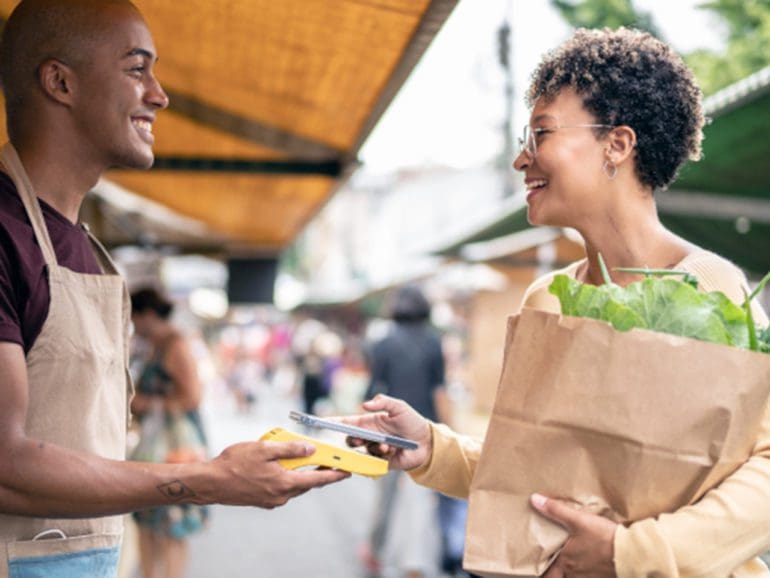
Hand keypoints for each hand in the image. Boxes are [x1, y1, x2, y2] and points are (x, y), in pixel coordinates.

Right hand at [210, 440, 349, 508]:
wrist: (210, 483)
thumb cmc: (235, 463)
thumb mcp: (265, 449)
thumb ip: (290, 449)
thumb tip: (311, 450)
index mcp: (284, 483)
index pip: (317, 480)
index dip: (333, 475)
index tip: (347, 472)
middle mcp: (281, 496)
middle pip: (307, 484)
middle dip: (318, 473)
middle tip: (329, 461)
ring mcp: (271, 501)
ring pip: (294, 487)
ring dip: (301, 475)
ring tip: (304, 460)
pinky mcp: (262, 501)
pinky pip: (282, 489)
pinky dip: (287, 479)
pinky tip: (282, 467)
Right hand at [340, 394, 431, 470]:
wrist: (427, 442)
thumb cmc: (412, 422)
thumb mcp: (399, 407)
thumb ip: (383, 402)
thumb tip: (365, 405)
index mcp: (370, 423)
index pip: (348, 422)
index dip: (336, 423)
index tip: (324, 423)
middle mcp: (369, 436)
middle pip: (351, 439)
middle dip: (352, 439)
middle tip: (358, 438)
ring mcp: (374, 450)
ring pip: (361, 452)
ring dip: (372, 447)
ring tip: (386, 445)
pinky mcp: (381, 462)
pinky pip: (372, 462)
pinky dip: (379, 456)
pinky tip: (390, 450)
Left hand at [531, 493, 617, 577]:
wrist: (631, 553)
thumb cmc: (603, 538)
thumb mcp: (578, 520)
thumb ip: (556, 510)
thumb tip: (535, 500)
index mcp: (566, 562)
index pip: (548, 574)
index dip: (543, 572)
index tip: (539, 568)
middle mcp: (576, 574)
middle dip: (556, 573)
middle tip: (555, 566)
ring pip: (576, 577)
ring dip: (573, 572)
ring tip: (573, 563)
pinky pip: (590, 577)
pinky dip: (587, 573)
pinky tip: (591, 565)